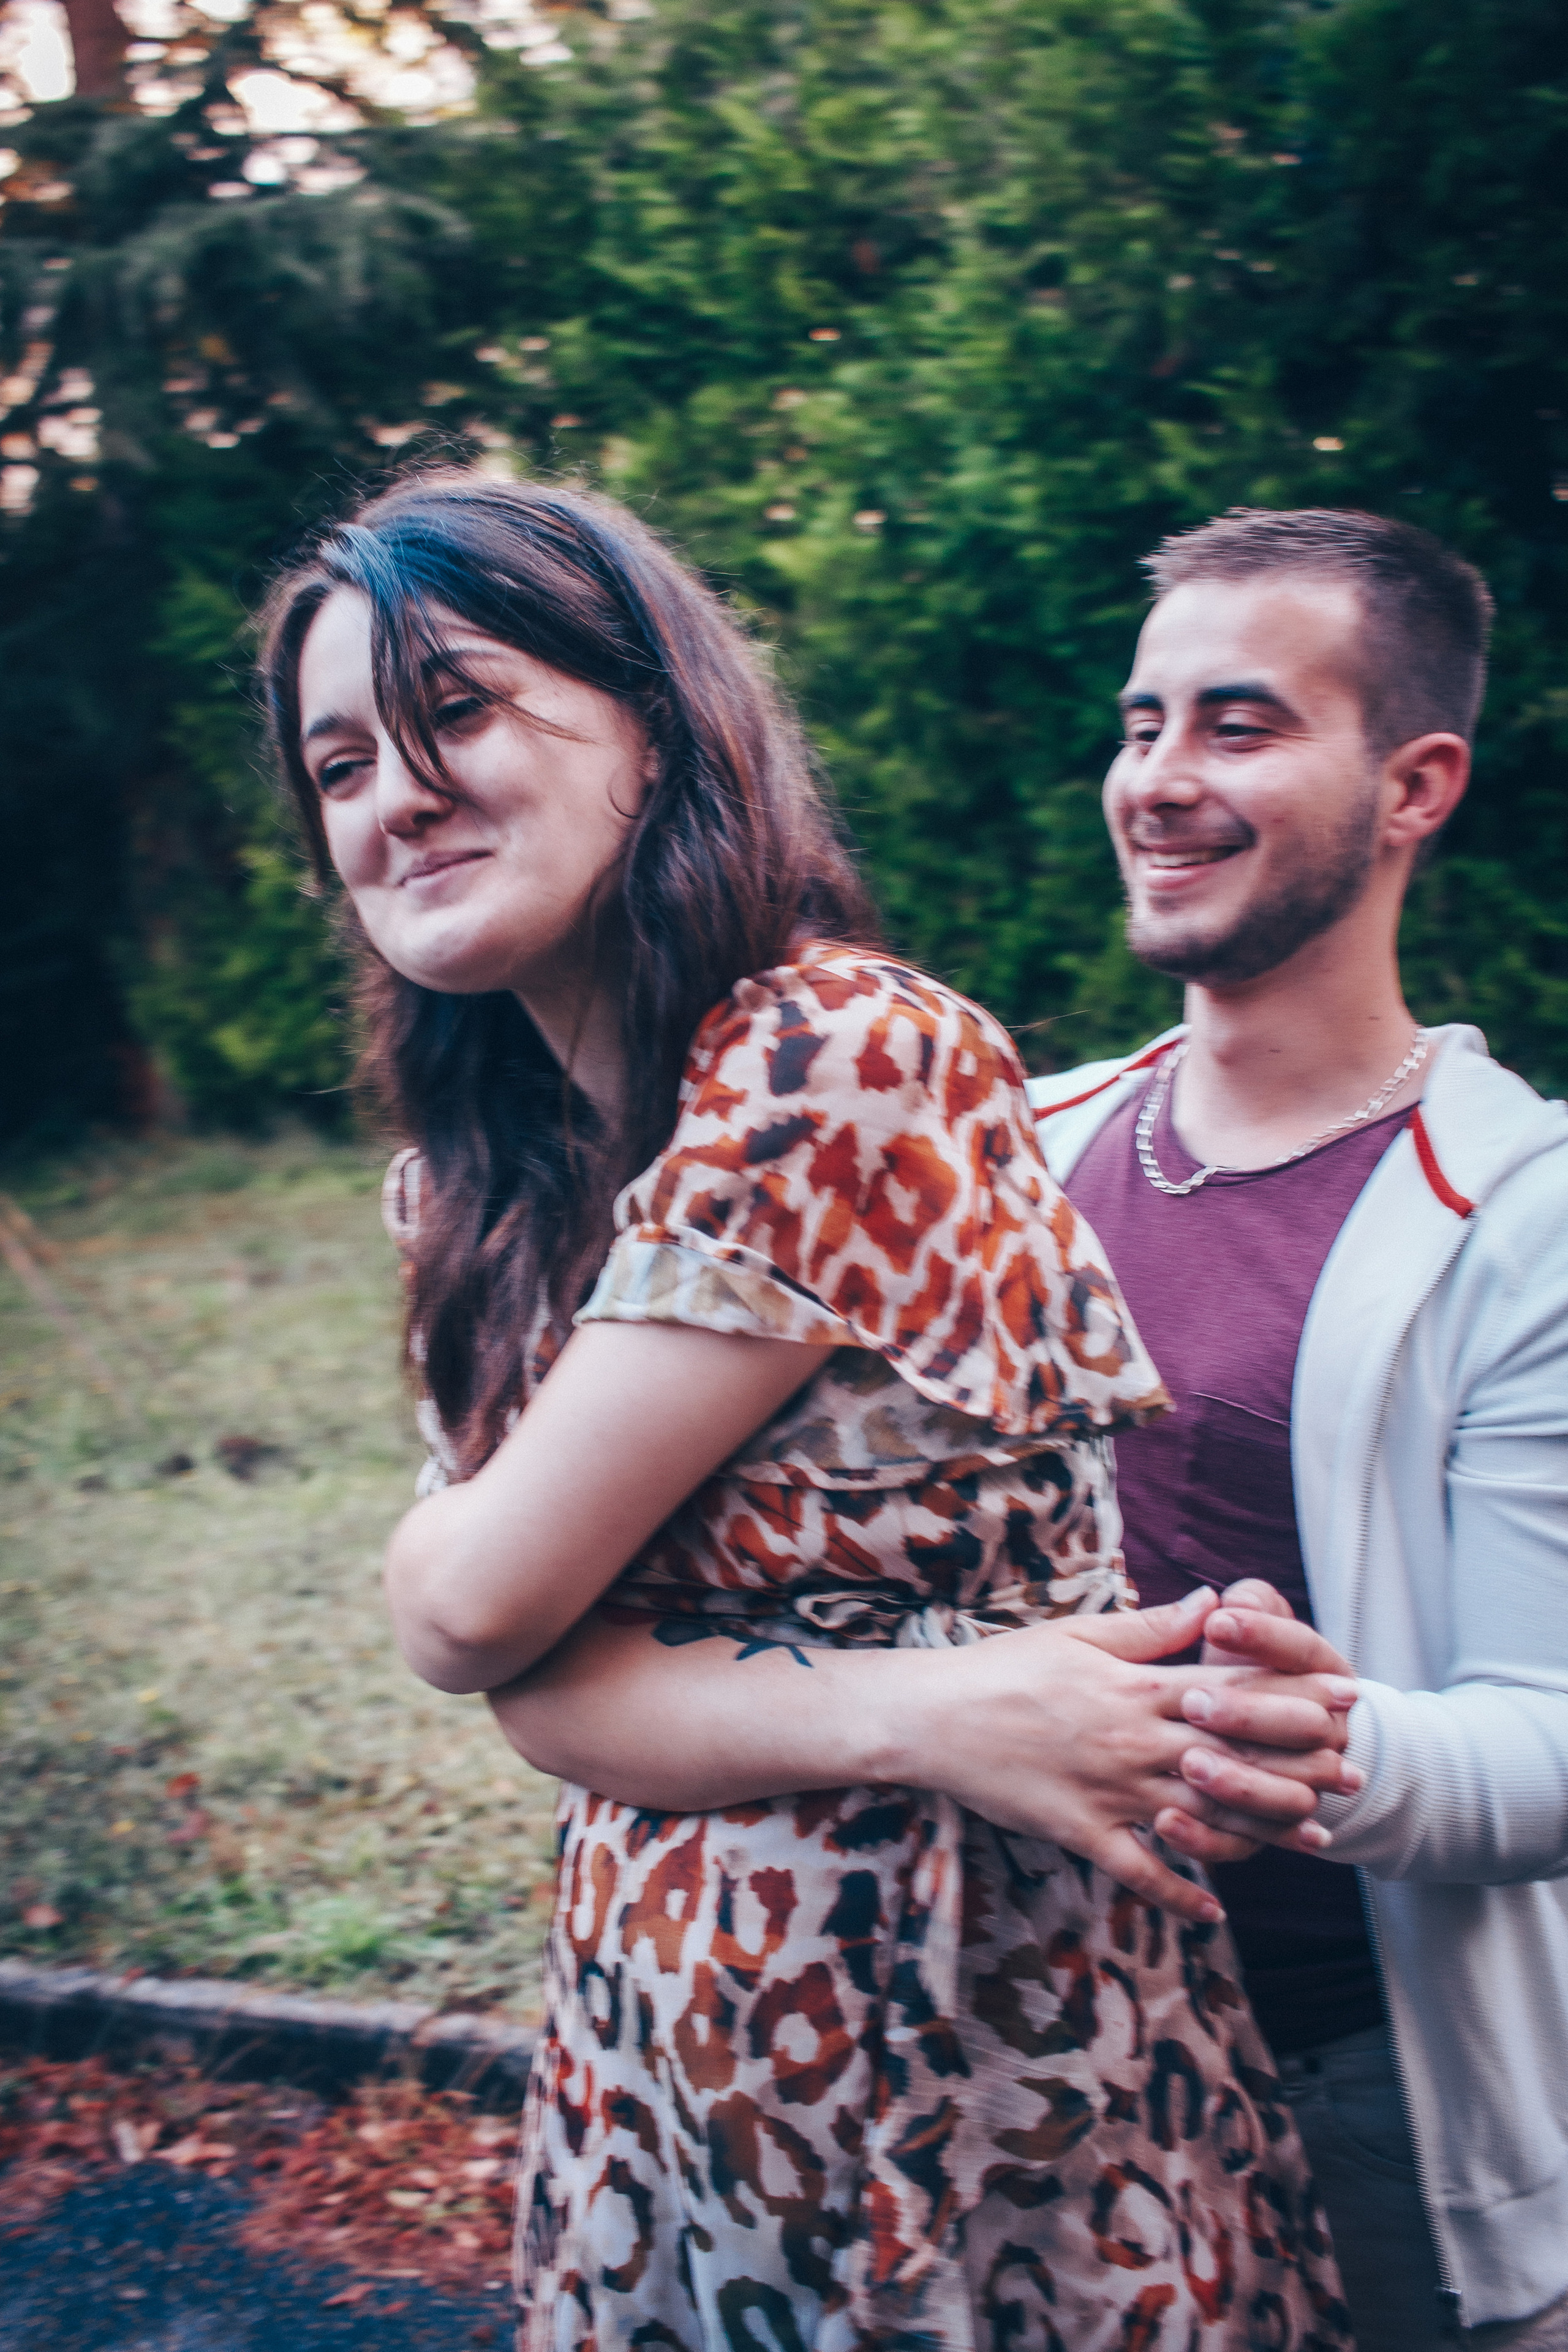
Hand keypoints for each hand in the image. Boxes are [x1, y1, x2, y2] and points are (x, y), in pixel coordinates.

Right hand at [903, 1587, 1351, 1923]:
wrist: (936, 1718)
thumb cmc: (1006, 1667)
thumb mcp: (1080, 1634)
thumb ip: (1152, 1626)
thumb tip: (1213, 1601)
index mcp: (1136, 1688)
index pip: (1232, 1693)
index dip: (1294, 1697)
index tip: (1344, 1699)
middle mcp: (1134, 1742)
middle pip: (1235, 1757)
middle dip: (1301, 1766)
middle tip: (1355, 1775)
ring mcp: (1110, 1792)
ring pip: (1203, 1817)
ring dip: (1265, 1831)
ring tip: (1318, 1840)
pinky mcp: (1082, 1832)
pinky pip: (1138, 1871)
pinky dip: (1178, 1893)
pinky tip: (1216, 1911)